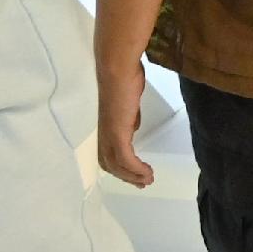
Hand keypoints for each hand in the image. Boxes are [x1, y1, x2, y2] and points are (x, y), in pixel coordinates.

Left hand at [95, 62, 154, 189]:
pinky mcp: (117, 131)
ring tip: (148, 180)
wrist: (118, 68)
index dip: (120, 168)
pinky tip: (147, 171)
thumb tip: (133, 127)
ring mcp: (109, 133)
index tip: (136, 174)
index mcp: (107, 126)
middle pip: (110, 164)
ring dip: (133, 176)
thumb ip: (130, 116)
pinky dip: (136, 168)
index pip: (108, 155)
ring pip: (117, 165)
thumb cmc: (125, 77)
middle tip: (143, 183)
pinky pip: (125, 158)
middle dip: (127, 177)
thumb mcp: (129, 102)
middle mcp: (104, 133)